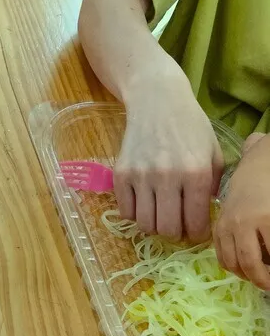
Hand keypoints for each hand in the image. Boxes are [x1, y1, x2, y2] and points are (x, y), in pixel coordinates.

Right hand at [116, 69, 223, 240]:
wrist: (156, 101)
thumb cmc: (190, 126)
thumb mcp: (213, 151)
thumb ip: (213, 185)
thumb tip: (203, 214)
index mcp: (196, 172)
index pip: (196, 222)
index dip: (197, 234)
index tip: (195, 231)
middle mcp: (168, 176)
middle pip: (168, 229)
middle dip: (175, 233)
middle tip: (177, 225)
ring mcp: (141, 176)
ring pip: (145, 224)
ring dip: (154, 225)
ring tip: (159, 215)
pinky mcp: (121, 174)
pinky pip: (126, 211)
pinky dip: (135, 213)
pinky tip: (144, 203)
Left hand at [214, 133, 269, 288]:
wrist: (267, 155)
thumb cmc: (256, 171)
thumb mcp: (236, 196)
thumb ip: (232, 215)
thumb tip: (229, 227)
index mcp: (223, 221)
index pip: (225, 257)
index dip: (239, 271)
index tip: (250, 276)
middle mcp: (233, 224)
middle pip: (241, 264)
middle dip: (256, 279)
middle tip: (267, 285)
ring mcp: (252, 223)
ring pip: (258, 263)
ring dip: (267, 276)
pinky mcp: (269, 222)